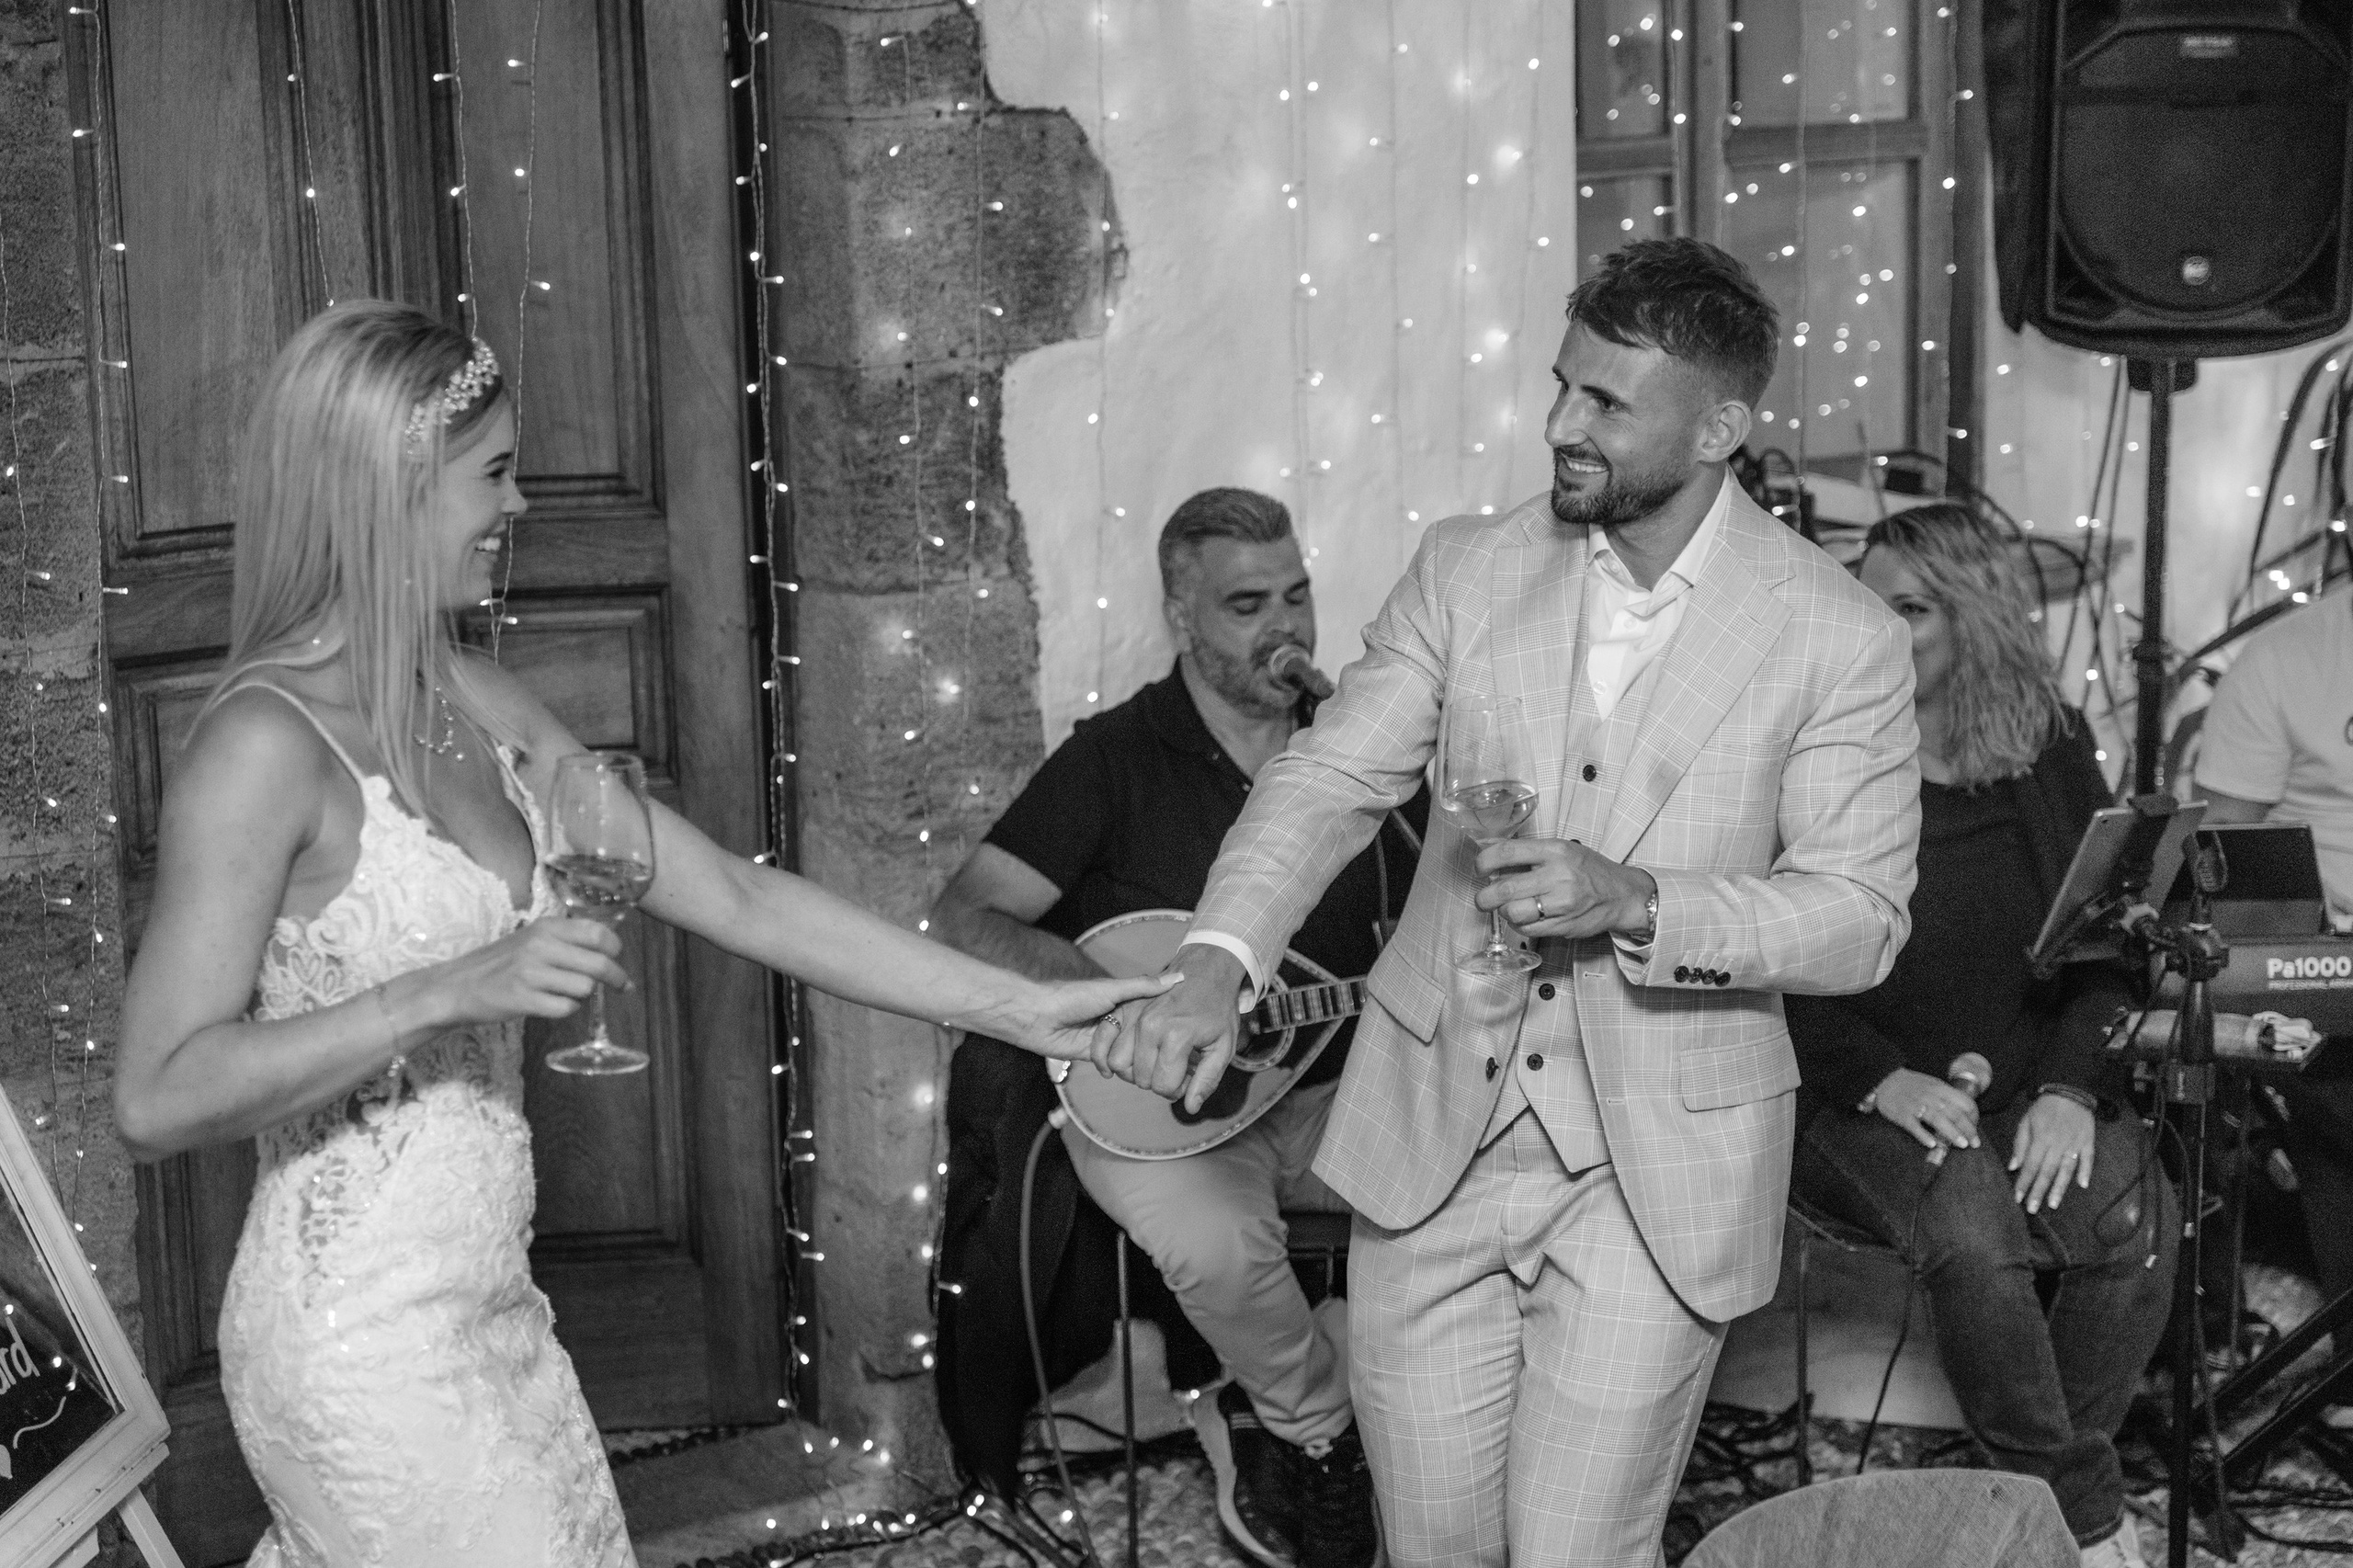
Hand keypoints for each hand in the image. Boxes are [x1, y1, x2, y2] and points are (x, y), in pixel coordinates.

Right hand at [424, 916, 630, 1025]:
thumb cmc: (499, 963)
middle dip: (616, 978)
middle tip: (622, 986)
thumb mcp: (531, 939)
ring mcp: (531, 973)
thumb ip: (565, 941)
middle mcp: (540, 946)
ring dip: (583, 995)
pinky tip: (552, 1005)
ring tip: (567, 993)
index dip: (614, 948)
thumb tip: (610, 954)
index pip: (598, 932)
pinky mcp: (524, 999)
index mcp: (546, 927)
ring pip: (585, 988)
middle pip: (599, 964)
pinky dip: (566, 1010)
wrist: (457, 986)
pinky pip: (566, 1009)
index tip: (617, 958)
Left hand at [1014, 972, 1182, 1060]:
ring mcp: (1108, 1039)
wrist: (1038, 1016)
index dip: (1169, 1027)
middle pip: (1145, 1041)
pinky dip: (1119, 1071)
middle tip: (1174, 1063)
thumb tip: (1178, 976)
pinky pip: (1114, 1066)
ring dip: (1136, 1064)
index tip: (1187, 1037)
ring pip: (1131, 1056)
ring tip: (1148, 1071)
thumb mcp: (1113, 989)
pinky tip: (1124, 1073)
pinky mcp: (1095, 1056)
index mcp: (1125, 1002)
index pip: (1155, 1017)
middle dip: (1155, 1052)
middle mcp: (1119, 1021)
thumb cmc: (1073, 995)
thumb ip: (1144, 986)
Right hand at [1095, 947, 1248, 1111]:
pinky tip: (1131, 1057)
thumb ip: (1207, 1080)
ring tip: (1156, 1061)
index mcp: (1177, 1036)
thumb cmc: (1218, 1010)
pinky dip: (1111, 1056)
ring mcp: (1133, 1016)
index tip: (1188, 1077)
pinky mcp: (1123, 1008)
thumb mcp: (1223, 1047)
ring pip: (1118, 1064)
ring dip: (1135, 1070)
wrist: (1206, 971)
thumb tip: (1190, 1108)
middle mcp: (1150, 1027)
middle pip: (1141, 1079)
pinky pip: (1104, 1043)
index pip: (1164, 1086)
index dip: (1177, 1090)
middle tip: (1175, 1069)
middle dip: (1158, 1082)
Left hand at [1474, 837, 1655, 939]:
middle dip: (1484, 897)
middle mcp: (1558, 875)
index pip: (1507, 853)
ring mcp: (1562, 903)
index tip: (1479, 869)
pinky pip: (1527, 929)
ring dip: (1503, 912)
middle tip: (1482, 899)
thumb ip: (1527, 851)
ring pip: (1513, 913)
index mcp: (1555, 851)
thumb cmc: (1589, 870)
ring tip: (1509, 907)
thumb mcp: (1561, 849)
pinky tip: (1525, 917)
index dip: (1484, 862)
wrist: (1622, 894)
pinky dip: (1519, 925)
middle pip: (1504, 889)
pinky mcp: (1563, 925)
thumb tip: (1488, 849)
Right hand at [1870, 1066, 1979, 1153]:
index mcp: (1940, 1088)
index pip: (1964, 1102)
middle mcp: (1930, 1096)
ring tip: (1962, 1145)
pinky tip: (1932, 1144)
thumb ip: (1947, 1097)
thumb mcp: (1932, 1085)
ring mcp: (1915, 1105)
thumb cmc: (1911, 1085)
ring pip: (1938, 1120)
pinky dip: (1924, 1135)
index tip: (1974, 1127)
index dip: (1973, 1116)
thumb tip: (1965, 1113)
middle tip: (1974, 1143)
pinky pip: (1914, 1126)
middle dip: (1967, 1129)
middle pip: (1954, 1113)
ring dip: (1951, 1133)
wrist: (1884, 1080)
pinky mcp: (1902, 1115)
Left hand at [2009, 1092, 2096, 1212]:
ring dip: (2059, 1188)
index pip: (2030, 1166)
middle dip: (2039, 1192)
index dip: (2024, 1183)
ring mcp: (2075, 1144)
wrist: (2069, 1092)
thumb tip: (2013, 1166)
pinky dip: (2086, 1172)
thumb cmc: (2044, 1108)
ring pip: (2066, 1170)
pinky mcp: (2088, 1142)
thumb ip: (2020, 1144)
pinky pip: (2088, 1159)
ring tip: (2053, 1204)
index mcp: (2040, 1139)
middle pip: (2047, 1172)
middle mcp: (2057, 1144)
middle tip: (2033, 1209)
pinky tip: (2083, 1185)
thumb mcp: (2026, 1121)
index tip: (2018, 1198)